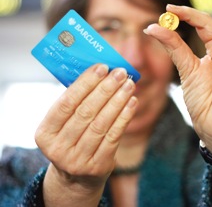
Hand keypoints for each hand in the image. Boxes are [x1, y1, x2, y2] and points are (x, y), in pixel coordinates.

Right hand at [35, 64, 137, 195]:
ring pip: (101, 124)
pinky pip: (114, 136)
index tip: (102, 67)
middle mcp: (58, 149)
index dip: (85, 83)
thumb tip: (100, 74)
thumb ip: (76, 103)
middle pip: (85, 112)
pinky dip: (124, 117)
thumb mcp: (64, 125)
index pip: (66, 103)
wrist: (76, 178)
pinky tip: (132, 102)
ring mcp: (78, 160)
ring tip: (129, 84)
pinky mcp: (98, 166)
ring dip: (118, 100)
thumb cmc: (72, 140)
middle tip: (120, 73)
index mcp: (45, 134)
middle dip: (105, 89)